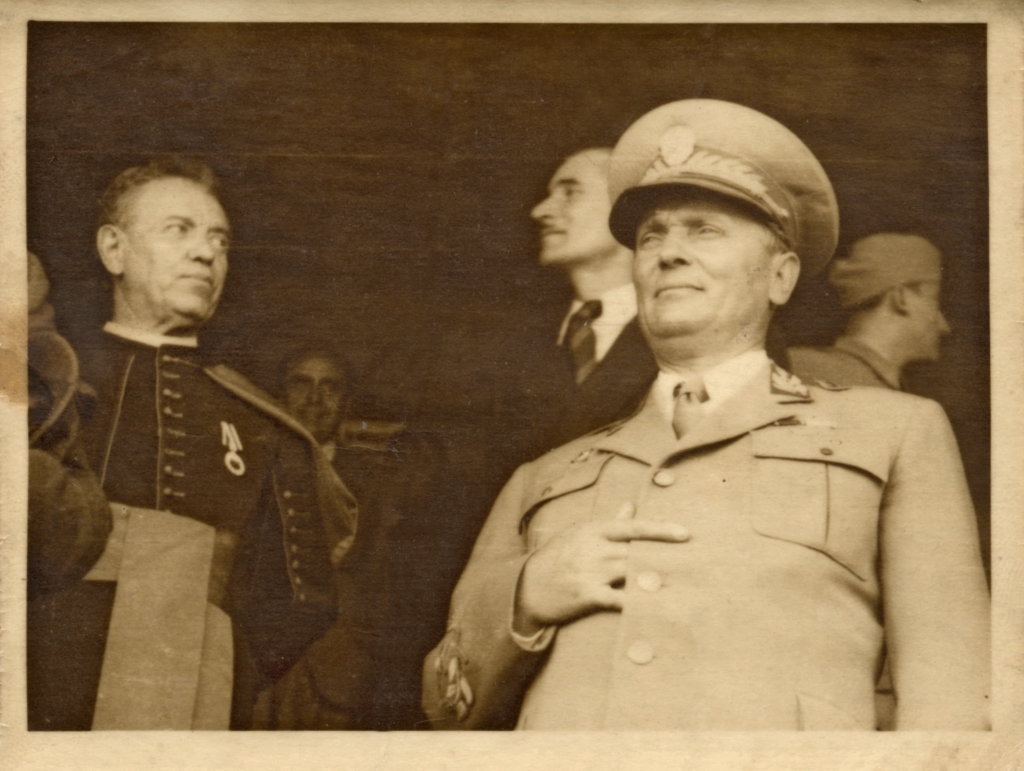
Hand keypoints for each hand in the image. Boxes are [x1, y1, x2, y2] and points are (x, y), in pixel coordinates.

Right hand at [514, 504, 689, 634]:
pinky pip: (619, 599)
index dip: (660, 529)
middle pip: (637, 551)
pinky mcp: (589, 595)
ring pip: (632, 573)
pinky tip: (657, 606)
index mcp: (594, 530)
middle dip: (664, 557)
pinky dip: (639, 602)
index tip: (685, 533)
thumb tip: (632, 505)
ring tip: (683, 583)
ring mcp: (591, 572)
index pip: (633, 526)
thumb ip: (610, 521)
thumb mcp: (580, 533)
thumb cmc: (558, 556)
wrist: (527, 585)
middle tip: (695, 562)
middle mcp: (595, 549)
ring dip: (656, 578)